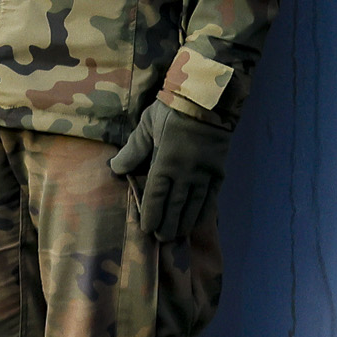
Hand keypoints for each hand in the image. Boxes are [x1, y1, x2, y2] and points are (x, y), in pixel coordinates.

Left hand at [108, 100, 231, 241]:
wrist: (208, 97)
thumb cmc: (173, 109)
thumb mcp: (148, 124)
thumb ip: (133, 149)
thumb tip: (116, 168)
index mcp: (166, 161)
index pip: (157, 195)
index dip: (152, 213)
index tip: (147, 228)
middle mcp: (187, 172)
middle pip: (176, 205)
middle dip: (168, 224)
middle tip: (162, 239)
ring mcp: (205, 173)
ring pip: (194, 204)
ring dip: (185, 222)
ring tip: (178, 235)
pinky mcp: (219, 170)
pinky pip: (212, 196)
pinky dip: (205, 211)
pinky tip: (199, 221)